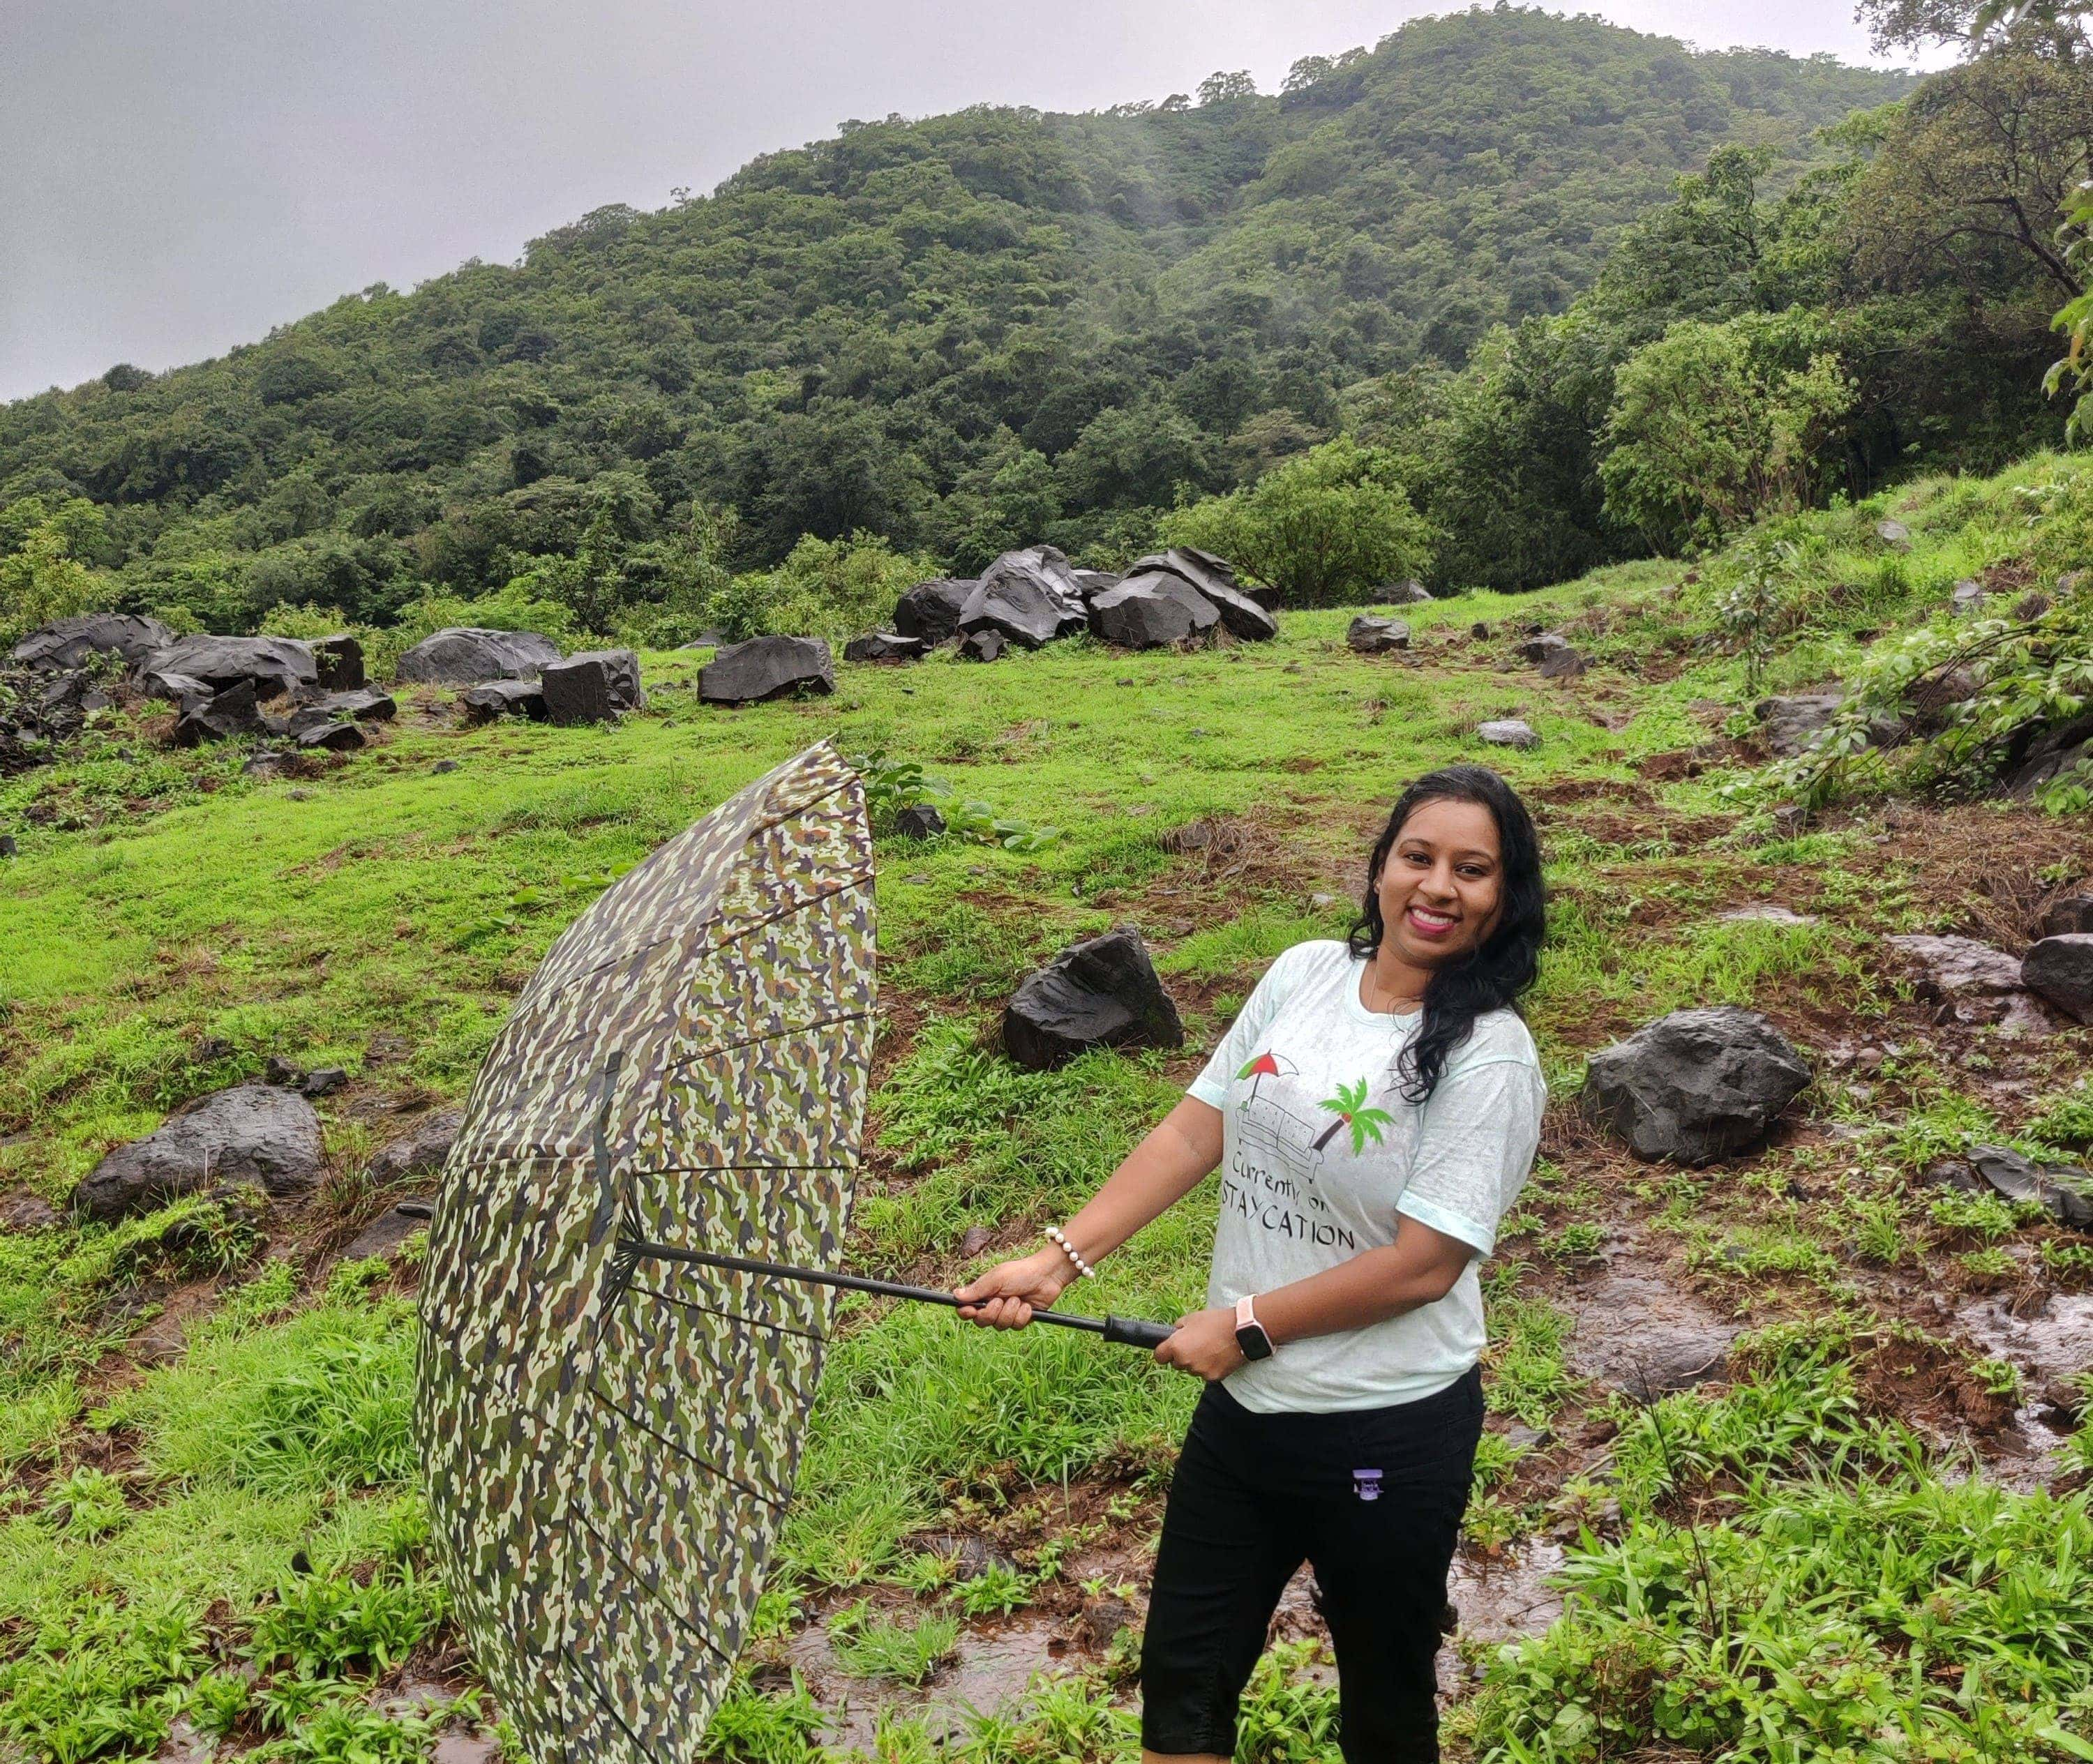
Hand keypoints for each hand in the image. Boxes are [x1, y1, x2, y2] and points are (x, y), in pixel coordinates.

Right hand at [954, 1248, 1073, 1329]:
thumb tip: (955, 1295)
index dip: (965, 1313)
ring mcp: (1007, 1314)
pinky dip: (1022, 1315)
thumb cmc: (1020, 1272)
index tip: (970, 1311)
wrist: (1047, 1276)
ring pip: (1000, 1326)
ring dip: (1009, 1312)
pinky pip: (1016, 1326)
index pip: (966, 1310)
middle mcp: (993, 1305)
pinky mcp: (1021, 1320)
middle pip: (981, 1322)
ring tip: (1018, 1298)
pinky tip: (1028, 1305)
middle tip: (1000, 1301)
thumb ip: (977, 1289)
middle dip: (991, 1313)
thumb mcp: (997, 1279)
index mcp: (984, 1294)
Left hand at [1154, 1306, 1244, 1380]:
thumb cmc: (1216, 1322)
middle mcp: (1185, 1362)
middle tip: (1196, 1344)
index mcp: (1176, 1346)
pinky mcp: (1212, 1377)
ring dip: (1196, 1362)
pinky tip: (1217, 1356)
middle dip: (1182, 1356)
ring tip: (1210, 1348)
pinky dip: (1209, 1367)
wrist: (1241, 1332)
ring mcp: (1199, 1371)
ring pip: (1192, 1369)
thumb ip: (1178, 1329)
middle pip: (1176, 1364)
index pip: (1159, 1357)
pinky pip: (1205, 1374)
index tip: (1168, 1350)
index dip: (1164, 1352)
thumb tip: (1174, 1335)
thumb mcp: (1192, 1318)